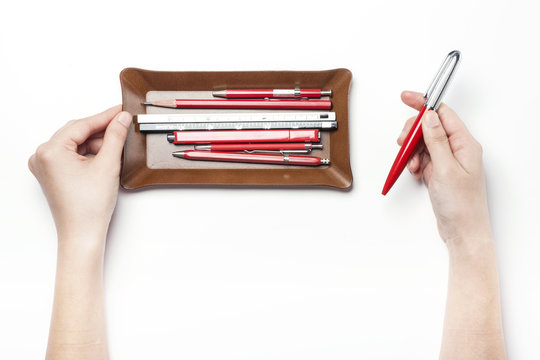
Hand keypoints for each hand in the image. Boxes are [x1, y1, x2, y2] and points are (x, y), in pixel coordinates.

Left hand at [28, 105, 131, 243]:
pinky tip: (105, 155)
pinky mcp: (52, 174)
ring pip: (75, 144)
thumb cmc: (89, 207)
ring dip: (96, 143)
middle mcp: (42, 156)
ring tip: (117, 145)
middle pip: (77, 133)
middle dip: (101, 130)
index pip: (82, 125)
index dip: (105, 117)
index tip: (121, 111)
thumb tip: (122, 119)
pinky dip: (88, 153)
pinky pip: (71, 155)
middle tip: (123, 124)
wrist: (82, 234)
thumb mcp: (107, 165)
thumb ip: (115, 136)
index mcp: (50, 151)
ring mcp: (45, 166)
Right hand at [398, 91, 491, 243]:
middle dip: (413, 133)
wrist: (462, 231)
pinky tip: (415, 173)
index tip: (407, 97)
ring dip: (412, 152)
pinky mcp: (440, 171)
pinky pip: (422, 158)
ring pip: (423, 143)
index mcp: (465, 144)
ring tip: (413, 166)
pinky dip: (414, 163)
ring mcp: (448, 160)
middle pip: (430, 127)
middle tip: (404, 144)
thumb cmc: (461, 205)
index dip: (423, 104)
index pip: (443, 113)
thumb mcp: (445, 168)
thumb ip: (436, 140)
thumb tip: (429, 117)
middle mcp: (458, 149)